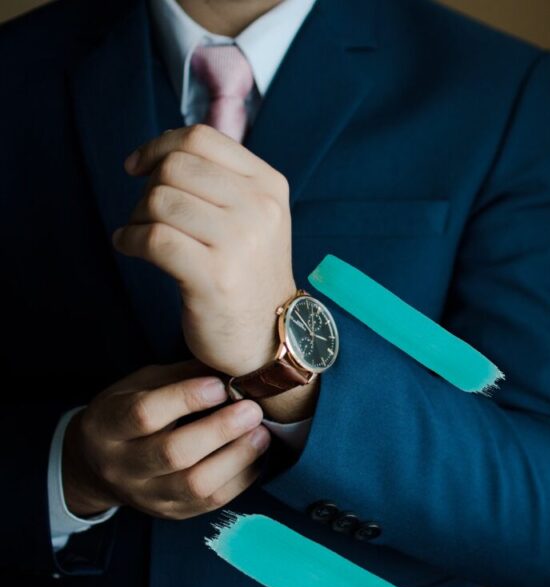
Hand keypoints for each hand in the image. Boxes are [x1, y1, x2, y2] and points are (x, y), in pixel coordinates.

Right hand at [63, 361, 269, 518]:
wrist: (100, 466)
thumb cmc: (129, 413)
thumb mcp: (142, 385)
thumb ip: (182, 376)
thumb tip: (230, 364)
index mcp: (107, 426)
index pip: (144, 414)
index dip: (186, 398)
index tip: (220, 385)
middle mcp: (121, 466)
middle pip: (173, 454)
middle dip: (220, 430)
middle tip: (253, 410)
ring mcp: (146, 495)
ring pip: (195, 485)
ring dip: (237, 457)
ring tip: (261, 434)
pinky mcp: (171, 512)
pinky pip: (212, 501)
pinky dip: (241, 477)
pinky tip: (255, 455)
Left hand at [113, 125, 295, 375]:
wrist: (270, 335)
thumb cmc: (248, 272)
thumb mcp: (254, 215)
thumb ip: (220, 179)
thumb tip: (159, 151)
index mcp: (269, 185)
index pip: (202, 138)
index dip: (159, 145)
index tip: (139, 167)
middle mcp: (260, 208)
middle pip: (176, 167)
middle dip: (147, 187)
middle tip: (147, 214)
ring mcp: (240, 242)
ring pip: (160, 200)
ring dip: (137, 217)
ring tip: (142, 236)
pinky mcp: (213, 276)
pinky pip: (152, 238)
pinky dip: (130, 240)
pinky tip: (131, 248)